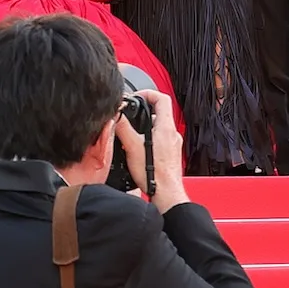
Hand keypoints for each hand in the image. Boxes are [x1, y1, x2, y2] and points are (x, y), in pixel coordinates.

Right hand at [114, 88, 189, 211]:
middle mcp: (172, 134)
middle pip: (159, 112)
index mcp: (166, 128)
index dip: (148, 93)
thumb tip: (116, 114)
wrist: (166, 195)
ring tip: (131, 134)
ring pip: (158, 127)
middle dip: (142, 112)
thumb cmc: (155, 175)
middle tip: (129, 116)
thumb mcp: (132, 147)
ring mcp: (173, 145)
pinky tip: (138, 149)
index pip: (162, 98)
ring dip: (144, 127)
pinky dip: (148, 139)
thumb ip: (123, 128)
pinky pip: (159, 140)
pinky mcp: (170, 155)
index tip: (136, 97)